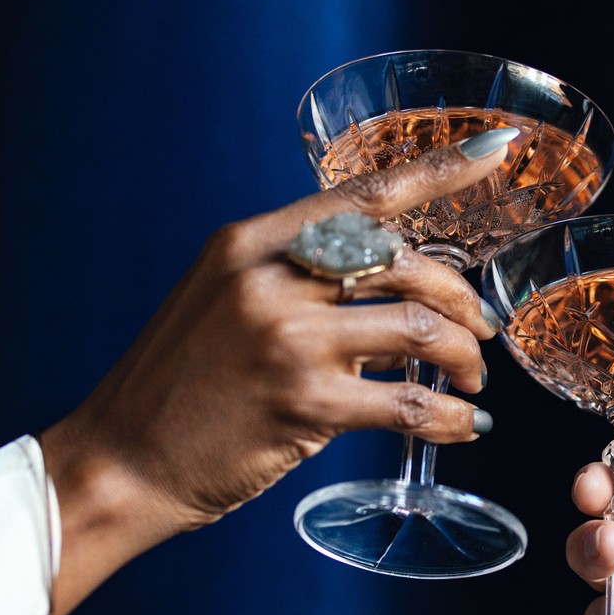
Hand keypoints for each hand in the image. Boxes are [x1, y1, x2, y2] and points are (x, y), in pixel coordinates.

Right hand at [40, 137, 509, 614]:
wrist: (120, 463)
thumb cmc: (180, 390)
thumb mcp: (229, 307)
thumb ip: (307, 289)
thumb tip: (403, 304)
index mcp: (251, 244)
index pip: (363, 193)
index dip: (438, 170)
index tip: (493, 152)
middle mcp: (270, 280)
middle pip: (406, 262)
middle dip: (461, 298)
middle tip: (478, 332)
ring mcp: (287, 342)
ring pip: (422, 330)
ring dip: (464, 358)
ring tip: (468, 383)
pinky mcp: (303, 407)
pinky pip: (410, 404)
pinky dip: (451, 418)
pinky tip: (463, 427)